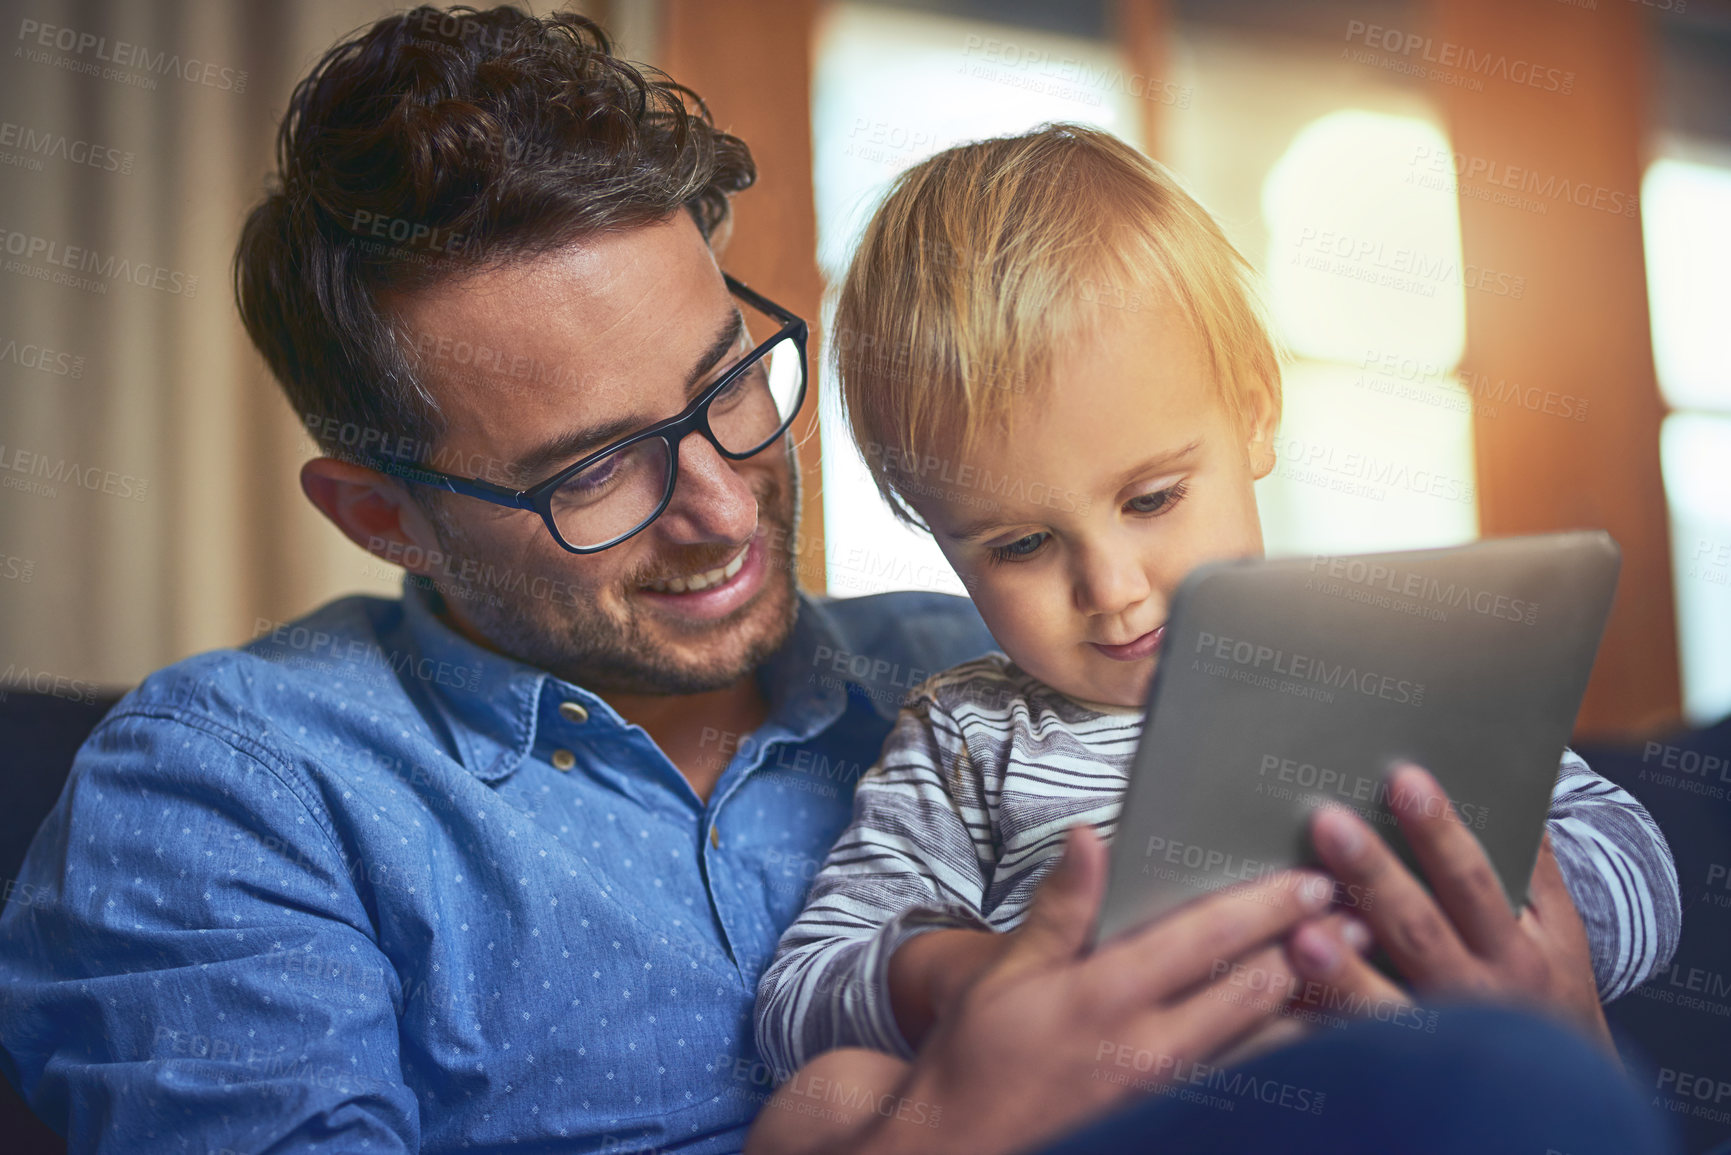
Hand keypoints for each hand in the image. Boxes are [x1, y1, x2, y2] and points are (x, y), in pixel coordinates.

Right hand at [849, 825, 1336, 1154]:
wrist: (959, 1149)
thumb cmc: (979, 1056)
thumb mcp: (1007, 972)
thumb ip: (1061, 906)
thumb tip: (1088, 837)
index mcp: (1106, 992)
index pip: (1206, 936)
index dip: (1267, 905)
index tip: (1315, 881)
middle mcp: (1148, 1047)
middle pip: (1255, 990)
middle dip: (1313, 950)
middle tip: (1363, 919)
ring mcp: (1167, 1096)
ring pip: (1266, 1047)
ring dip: (1316, 1007)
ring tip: (1362, 975)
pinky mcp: (1172, 1126)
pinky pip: (1249, 1093)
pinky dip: (1288, 1063)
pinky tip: (1318, 1043)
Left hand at [1292, 764, 1610, 1049]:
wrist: (1555, 1098)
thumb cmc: (1546, 991)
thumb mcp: (1559, 933)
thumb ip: (1535, 866)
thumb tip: (1513, 788)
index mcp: (1515, 953)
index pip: (1473, 882)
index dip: (1440, 831)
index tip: (1405, 779)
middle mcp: (1474, 997)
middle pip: (1418, 932)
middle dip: (1374, 876)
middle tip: (1328, 822)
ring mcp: (1432, 1041)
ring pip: (1382, 1007)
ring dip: (1341, 971)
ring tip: (1300, 931)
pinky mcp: (1393, 1074)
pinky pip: (1347, 1049)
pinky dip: (1312, 1023)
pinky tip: (1272, 993)